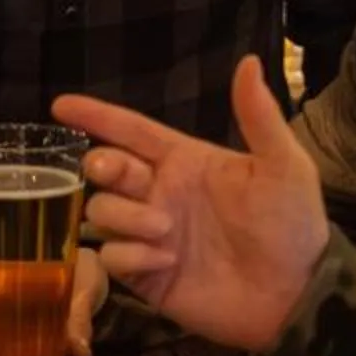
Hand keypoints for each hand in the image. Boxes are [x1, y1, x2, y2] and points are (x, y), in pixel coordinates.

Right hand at [54, 56, 330, 354]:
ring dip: (124, 216)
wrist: (295, 294)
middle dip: (101, 165)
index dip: (96, 116)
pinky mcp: (145, 274)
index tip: (60, 105)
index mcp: (185, 162)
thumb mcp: (283, 166)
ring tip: (166, 231)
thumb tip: (250, 61)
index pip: (131, 131)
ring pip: (101, 211)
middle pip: (106, 168)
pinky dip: (131, 255)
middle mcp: (160, 193)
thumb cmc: (291, 225)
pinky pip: (112, 256)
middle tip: (118, 174)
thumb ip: (259, 117)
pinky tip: (167, 261)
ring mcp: (149, 235)